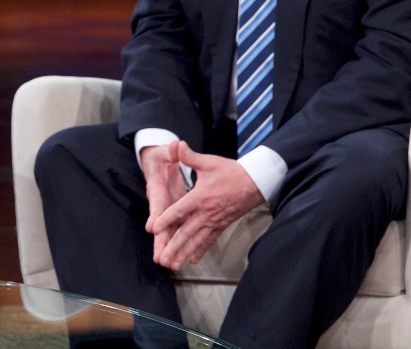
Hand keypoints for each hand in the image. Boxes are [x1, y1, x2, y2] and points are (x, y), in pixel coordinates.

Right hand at [140, 143, 188, 261]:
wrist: (156, 161)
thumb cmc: (160, 157)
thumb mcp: (165, 152)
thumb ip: (171, 151)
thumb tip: (174, 145)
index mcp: (158, 187)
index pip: (157, 202)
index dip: (156, 215)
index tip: (154, 228)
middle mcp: (160, 202)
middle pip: (160, 224)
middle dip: (160, 242)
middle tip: (160, 258)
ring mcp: (167, 209)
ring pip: (168, 232)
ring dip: (169, 248)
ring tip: (170, 265)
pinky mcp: (174, 213)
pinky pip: (177, 230)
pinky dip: (180, 244)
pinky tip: (183, 258)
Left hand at [150, 142, 263, 270]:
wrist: (256, 183)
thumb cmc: (232, 172)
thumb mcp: (209, 162)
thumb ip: (190, 157)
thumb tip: (177, 145)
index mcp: (200, 197)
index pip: (179, 210)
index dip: (166, 219)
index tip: (155, 229)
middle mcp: (206, 213)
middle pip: (186, 232)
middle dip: (174, 247)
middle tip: (162, 259)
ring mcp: (214, 221)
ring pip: (196, 240)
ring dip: (184, 253)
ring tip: (174, 265)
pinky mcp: (221, 225)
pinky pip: (209, 240)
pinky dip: (201, 250)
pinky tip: (193, 260)